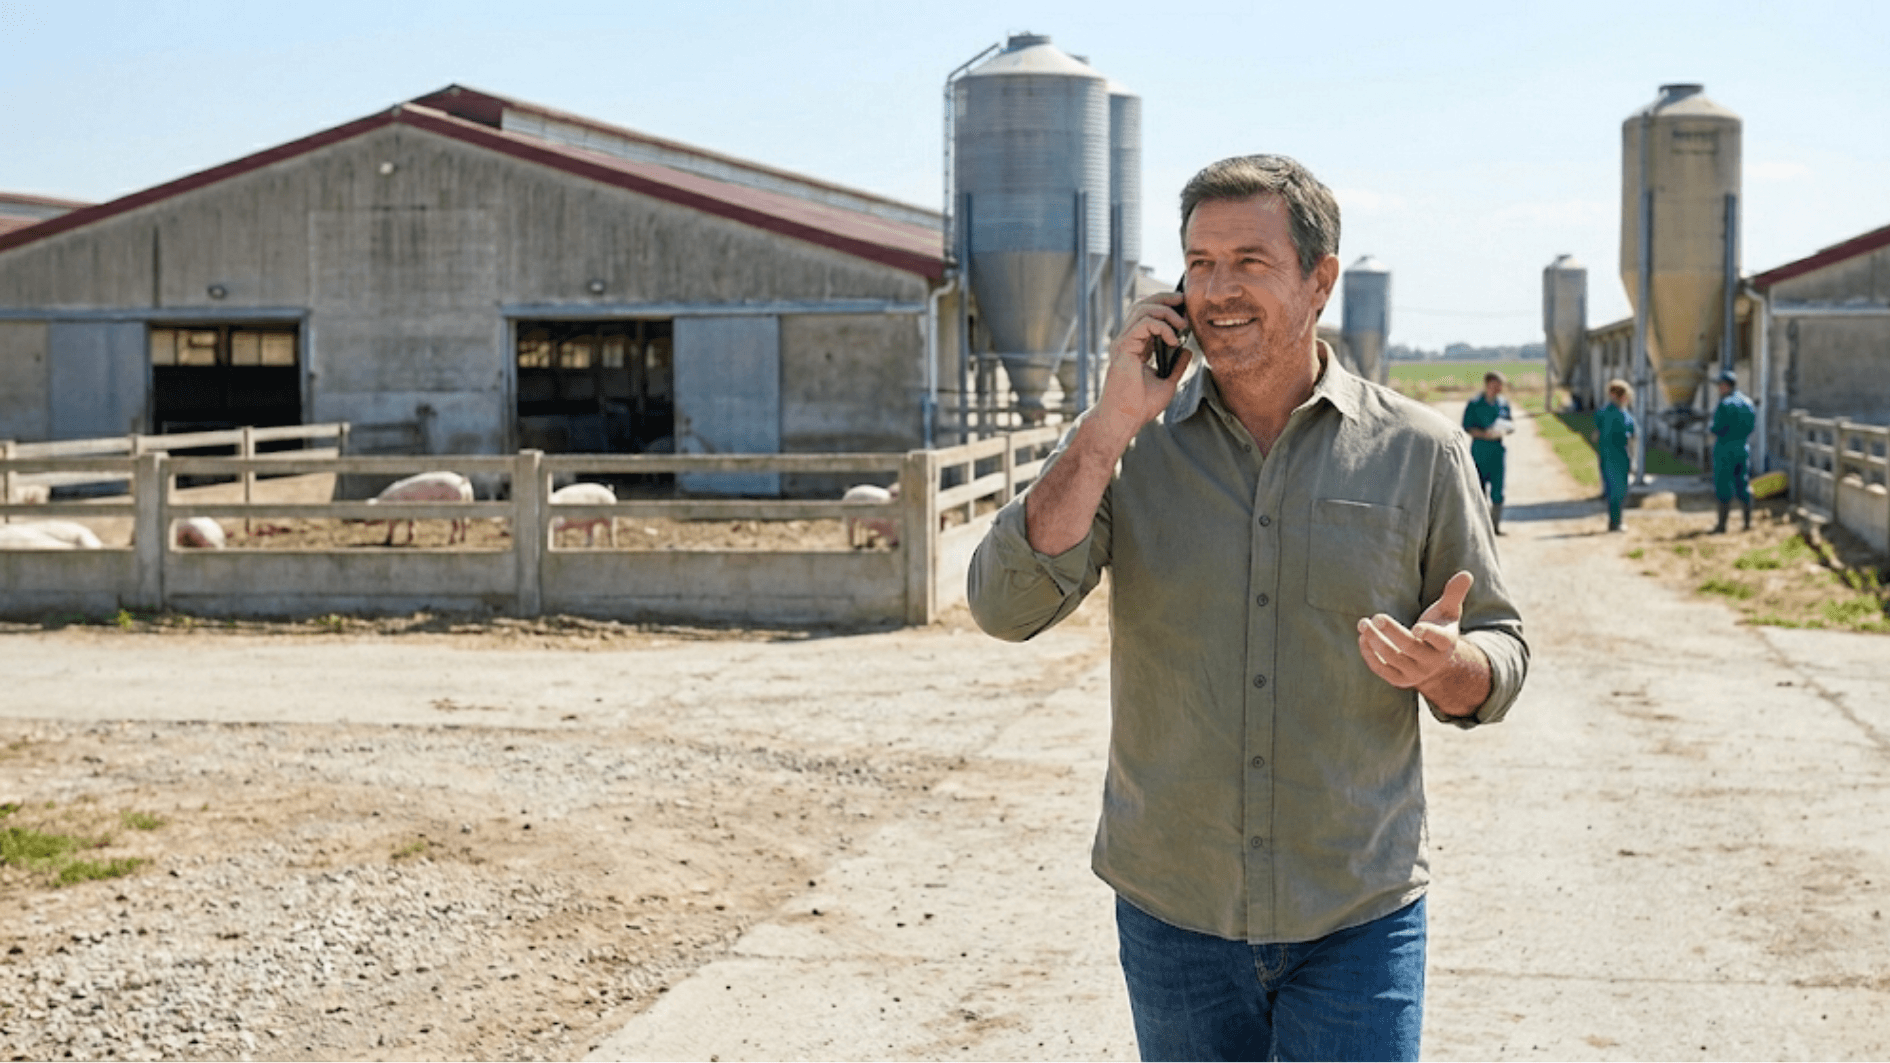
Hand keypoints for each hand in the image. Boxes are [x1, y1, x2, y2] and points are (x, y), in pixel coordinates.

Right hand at [1093, 291, 1192, 431]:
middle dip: (1165, 298)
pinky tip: (1173, 340)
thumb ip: (1176, 366)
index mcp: (1135, 347)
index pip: (1147, 316)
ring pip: (1142, 309)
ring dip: (1166, 311)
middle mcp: (1127, 341)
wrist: (1125, 419)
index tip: (1185, 311)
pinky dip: (1162, 327)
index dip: (1165, 307)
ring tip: (1182, 324)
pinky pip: (1144, 323)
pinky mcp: (1123, 347)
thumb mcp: (1167, 383)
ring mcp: (1123, 342)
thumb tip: (1187, 351)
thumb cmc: (1141, 406)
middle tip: (1184, 301)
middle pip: (1142, 304)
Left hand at [1356, 571, 1472, 689]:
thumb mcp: (1449, 612)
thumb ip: (1454, 594)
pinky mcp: (1399, 679)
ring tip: (1363, 623)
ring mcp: (1415, 672)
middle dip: (1392, 632)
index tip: (1415, 627)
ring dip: (1375, 641)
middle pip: (1409, 647)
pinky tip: (1362, 637)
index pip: (1439, 639)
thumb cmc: (1439, 629)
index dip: (1428, 633)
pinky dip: (1369, 654)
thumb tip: (1466, 574)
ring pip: (1392, 659)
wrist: (1435, 662)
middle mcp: (1431, 661)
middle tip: (1376, 617)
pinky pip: (1381, 669)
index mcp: (1445, 643)